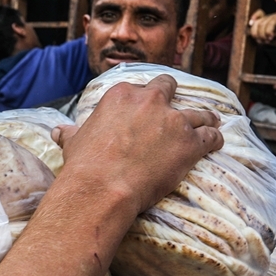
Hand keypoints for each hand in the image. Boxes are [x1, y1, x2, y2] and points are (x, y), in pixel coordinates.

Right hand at [53, 75, 223, 214]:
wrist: (102, 187)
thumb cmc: (85, 165)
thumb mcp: (74, 143)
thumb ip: (71, 133)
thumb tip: (58, 131)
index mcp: (122, 95)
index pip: (140, 88)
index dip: (146, 99)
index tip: (148, 108)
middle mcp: (150, 101)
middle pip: (169, 88)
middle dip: (174, 98)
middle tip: (176, 110)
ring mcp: (173, 121)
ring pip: (198, 112)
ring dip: (205, 118)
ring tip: (211, 122)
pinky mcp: (189, 143)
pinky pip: (211, 136)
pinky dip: (215, 139)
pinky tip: (217, 141)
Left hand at [247, 9, 275, 45]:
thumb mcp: (272, 40)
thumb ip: (263, 38)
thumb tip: (255, 36)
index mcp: (269, 20)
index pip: (258, 14)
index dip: (253, 18)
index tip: (250, 25)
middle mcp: (272, 16)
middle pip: (258, 22)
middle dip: (257, 33)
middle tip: (263, 40)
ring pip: (263, 23)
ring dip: (263, 34)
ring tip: (269, 39)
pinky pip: (271, 22)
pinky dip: (269, 30)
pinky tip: (271, 36)